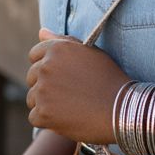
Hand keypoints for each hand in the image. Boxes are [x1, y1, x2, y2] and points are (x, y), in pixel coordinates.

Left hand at [25, 28, 129, 143]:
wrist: (122, 110)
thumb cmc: (109, 80)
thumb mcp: (90, 53)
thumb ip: (63, 41)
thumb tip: (41, 32)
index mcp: (56, 49)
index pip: (34, 55)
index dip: (47, 67)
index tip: (62, 78)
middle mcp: (46, 66)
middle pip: (31, 77)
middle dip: (46, 86)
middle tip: (70, 94)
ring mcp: (43, 90)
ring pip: (32, 98)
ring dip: (46, 104)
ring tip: (70, 107)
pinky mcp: (43, 113)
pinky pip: (35, 117)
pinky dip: (48, 121)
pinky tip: (67, 119)